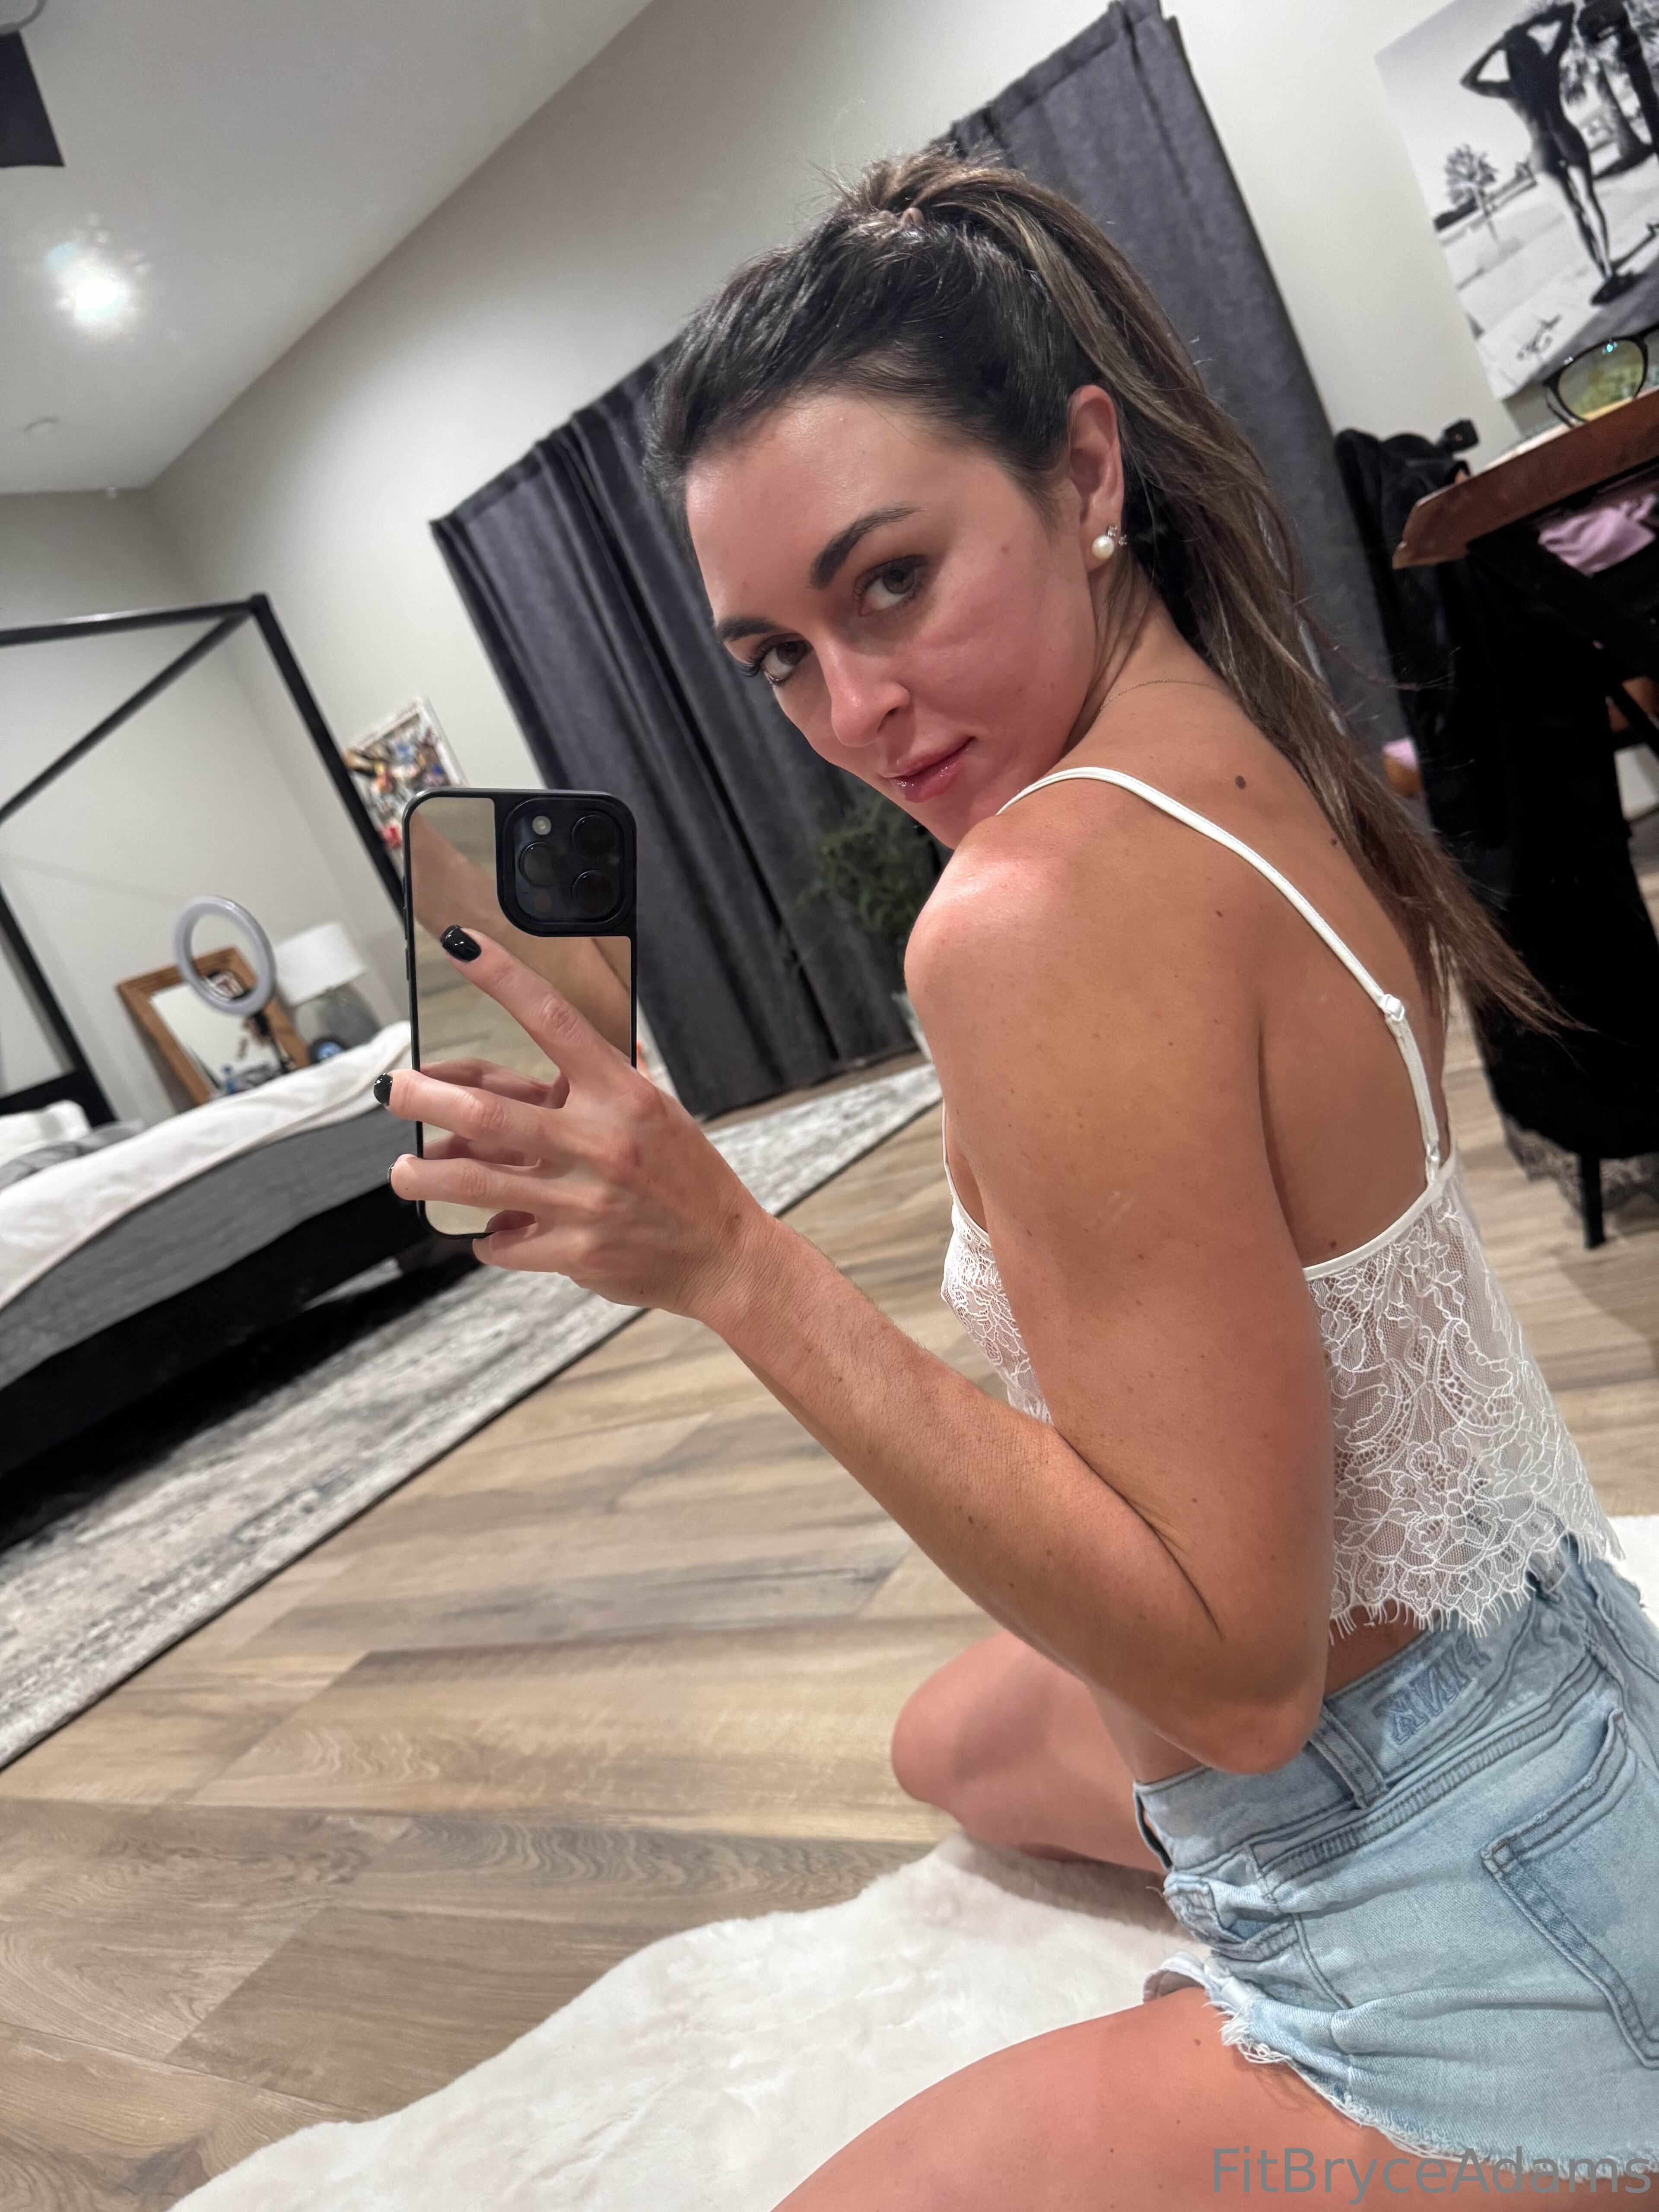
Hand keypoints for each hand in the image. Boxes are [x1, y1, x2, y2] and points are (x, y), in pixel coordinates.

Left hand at [381, 928, 768, 1318]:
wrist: (724, 1256)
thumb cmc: (688, 1180)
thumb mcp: (656, 1114)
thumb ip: (604, 1086)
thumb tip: (555, 1063)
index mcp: (622, 1095)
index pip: (554, 1021)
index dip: (502, 978)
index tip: (461, 945)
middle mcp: (599, 1142)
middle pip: (488, 1114)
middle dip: (426, 1100)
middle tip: (394, 1090)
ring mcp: (584, 1202)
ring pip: (477, 1184)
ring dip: (427, 1176)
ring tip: (403, 1172)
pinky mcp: (575, 1253)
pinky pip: (505, 1243)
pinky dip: (487, 1238)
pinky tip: (487, 1232)